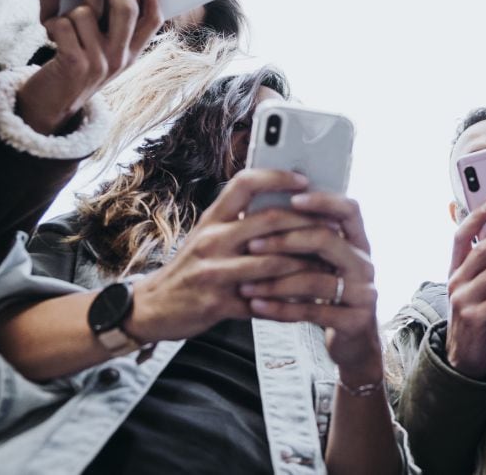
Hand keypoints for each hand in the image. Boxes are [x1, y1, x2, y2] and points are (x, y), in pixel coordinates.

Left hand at [15, 0, 163, 134]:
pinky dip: (52, 23)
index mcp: (133, 52)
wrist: (49, 105)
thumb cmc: (74, 66)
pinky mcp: (75, 66)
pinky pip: (64, 25)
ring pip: (88, 12)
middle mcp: (122, 58)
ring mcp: (101, 64)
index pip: (154, 16)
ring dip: (70, 10)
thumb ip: (114, 25)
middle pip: (126, 7)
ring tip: (63, 23)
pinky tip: (50, 33)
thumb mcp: (103, 50)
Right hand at [126, 170, 323, 342]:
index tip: (304, 179)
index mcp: (212, 219)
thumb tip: (284, 204)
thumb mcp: (207, 235)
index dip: (277, 177)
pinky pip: (263, 302)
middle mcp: (212, 240)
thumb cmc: (189, 269)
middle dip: (307, 223)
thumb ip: (238, 220)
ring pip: (272, 262)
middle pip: (268, 220)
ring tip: (329, 264)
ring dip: (305, 263)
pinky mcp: (218, 304)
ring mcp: (214, 272)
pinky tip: (308, 301)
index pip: (245, 183)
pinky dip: (289, 302)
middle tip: (334, 227)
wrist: (151, 308)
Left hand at [235, 193, 384, 385]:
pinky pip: (312, 311)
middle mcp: (365, 264)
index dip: (323, 201)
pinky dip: (281, 309)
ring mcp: (364, 293)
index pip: (349, 210)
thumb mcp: (326, 264)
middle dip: (286, 240)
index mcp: (358, 243)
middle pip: (328, 240)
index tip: (292, 199)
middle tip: (252, 244)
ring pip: (316, 279)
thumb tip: (265, 209)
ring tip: (245, 284)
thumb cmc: (330, 295)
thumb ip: (308, 240)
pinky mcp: (354, 320)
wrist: (354, 341)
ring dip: (276, 282)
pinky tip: (256, 306)